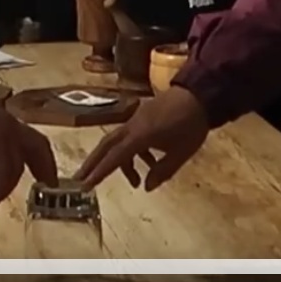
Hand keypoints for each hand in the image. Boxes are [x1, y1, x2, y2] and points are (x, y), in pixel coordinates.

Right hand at [0, 97, 60, 205]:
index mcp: (3, 123)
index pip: (30, 140)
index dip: (40, 159)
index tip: (44, 176)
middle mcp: (9, 124)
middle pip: (38, 145)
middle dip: (45, 167)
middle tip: (47, 186)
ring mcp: (5, 131)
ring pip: (18, 163)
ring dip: (8, 185)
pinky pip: (5, 170)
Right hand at [75, 86, 210, 191]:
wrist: (200, 95)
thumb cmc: (192, 126)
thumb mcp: (181, 153)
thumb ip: (162, 171)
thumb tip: (146, 187)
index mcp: (140, 136)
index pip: (114, 158)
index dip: (98, 173)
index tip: (84, 186)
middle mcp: (132, 126)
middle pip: (106, 146)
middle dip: (93, 164)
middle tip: (80, 180)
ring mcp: (136, 119)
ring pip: (118, 142)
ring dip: (122, 162)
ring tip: (136, 180)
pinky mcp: (142, 115)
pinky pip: (130, 136)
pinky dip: (135, 151)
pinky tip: (150, 161)